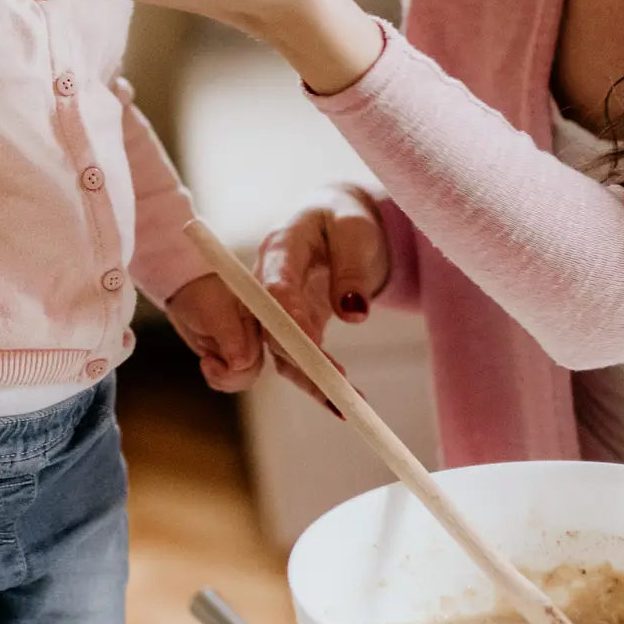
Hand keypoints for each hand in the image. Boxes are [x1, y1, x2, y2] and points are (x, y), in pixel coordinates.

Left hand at [163, 274, 264, 391]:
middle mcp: (254, 337)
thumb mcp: (216, 313)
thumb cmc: (201, 293)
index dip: (238, 367)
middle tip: (206, 361)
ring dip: (221, 377)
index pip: (257, 357)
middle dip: (227, 375)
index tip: (213, 359)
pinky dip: (217, 377)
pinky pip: (230, 378)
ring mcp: (242, 347)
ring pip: (242, 378)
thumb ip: (232, 338)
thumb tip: (241, 364)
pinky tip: (206, 363)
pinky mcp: (229, 354)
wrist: (183, 289)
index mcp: (259, 323)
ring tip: (205, 361)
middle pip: (251, 372)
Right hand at [257, 186, 388, 398]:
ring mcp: (278, 306)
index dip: (287, 319)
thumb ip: (351, 267)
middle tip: (334, 386)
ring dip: (310, 379)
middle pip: (271, 327)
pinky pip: (298, 356)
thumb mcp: (355, 229)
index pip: (275, 286)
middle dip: (299, 359)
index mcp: (281, 247)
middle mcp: (269, 281)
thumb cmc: (344, 218)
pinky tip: (345, 403)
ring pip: (281, 351)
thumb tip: (353, 313)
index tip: (311, 346)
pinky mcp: (293, 325)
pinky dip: (319, 381)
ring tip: (346, 405)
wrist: (337, 221)